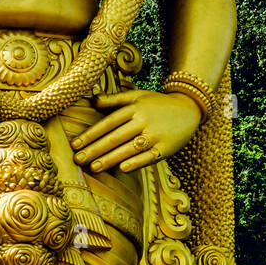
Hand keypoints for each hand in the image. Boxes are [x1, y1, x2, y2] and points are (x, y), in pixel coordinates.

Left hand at [72, 89, 201, 173]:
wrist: (190, 109)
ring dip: (110, 158)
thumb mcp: (137, 96)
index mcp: (134, 108)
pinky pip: (149, 156)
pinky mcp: (166, 148)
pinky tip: (122, 168)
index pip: (108, 123)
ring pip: (129, 148)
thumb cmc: (157, 104)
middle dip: (95, 149)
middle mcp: (143, 121)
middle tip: (77, 159)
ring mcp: (155, 135)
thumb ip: (114, 99)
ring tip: (93, 167)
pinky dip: (137, 162)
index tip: (75, 144)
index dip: (91, 134)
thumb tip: (92, 100)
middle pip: (115, 137)